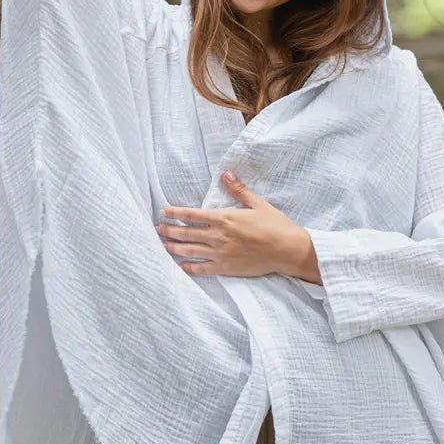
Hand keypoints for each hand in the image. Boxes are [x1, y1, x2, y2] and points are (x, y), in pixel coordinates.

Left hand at [155, 172, 319, 281]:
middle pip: (186, 233)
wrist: (287, 250)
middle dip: (169, 231)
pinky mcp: (225, 268)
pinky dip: (189, 268)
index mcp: (224, 218)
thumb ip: (239, 190)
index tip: (163, 212)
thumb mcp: (257, 203)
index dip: (175, 213)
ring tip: (162, 245)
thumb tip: (226, 174)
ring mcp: (220, 254)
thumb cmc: (275, 225)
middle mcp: (218, 236)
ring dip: (174, 248)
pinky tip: (180, 266)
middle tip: (156, 229)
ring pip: (190, 251)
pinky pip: (202, 269)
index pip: (192, 215)